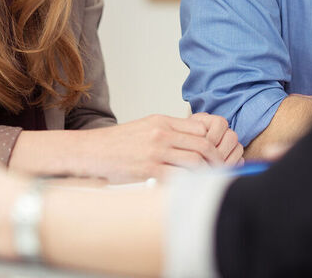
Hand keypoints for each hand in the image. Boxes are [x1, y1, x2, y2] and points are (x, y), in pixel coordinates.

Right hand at [76, 113, 241, 182]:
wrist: (90, 152)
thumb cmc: (117, 143)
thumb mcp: (145, 127)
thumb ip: (169, 131)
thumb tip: (192, 140)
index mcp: (162, 121)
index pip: (200, 128)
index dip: (213, 142)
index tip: (217, 154)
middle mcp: (161, 134)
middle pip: (202, 145)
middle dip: (216, 159)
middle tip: (221, 170)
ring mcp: (155, 152)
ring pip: (195, 161)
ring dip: (206, 173)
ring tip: (209, 182)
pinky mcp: (148, 171)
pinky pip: (178, 178)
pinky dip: (189, 184)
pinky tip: (191, 190)